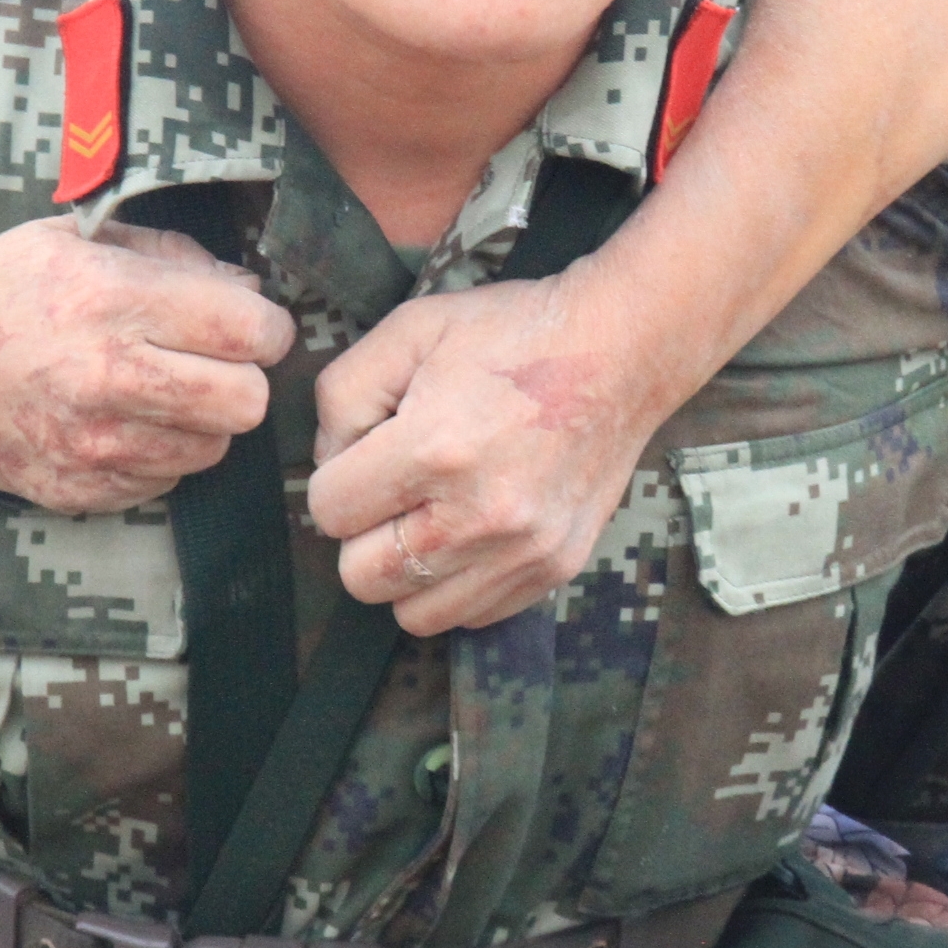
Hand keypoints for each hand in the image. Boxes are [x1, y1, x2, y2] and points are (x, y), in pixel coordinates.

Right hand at [0, 218, 294, 515]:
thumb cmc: (0, 291)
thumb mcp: (78, 238)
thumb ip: (174, 255)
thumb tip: (249, 291)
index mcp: (113, 301)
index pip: (251, 330)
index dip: (264, 325)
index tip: (245, 321)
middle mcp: (107, 378)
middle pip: (247, 401)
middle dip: (244, 377)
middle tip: (214, 360)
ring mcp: (94, 445)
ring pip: (214, 447)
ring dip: (203, 419)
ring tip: (159, 387)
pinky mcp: (83, 490)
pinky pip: (168, 479)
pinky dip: (161, 452)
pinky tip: (123, 420)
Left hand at [307, 265, 696, 634]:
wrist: (620, 351)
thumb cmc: (510, 334)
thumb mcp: (407, 331)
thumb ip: (341, 397)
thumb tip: (328, 465)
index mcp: (434, 450)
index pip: (328, 510)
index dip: (335, 478)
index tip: (368, 453)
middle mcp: (479, 516)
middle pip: (361, 576)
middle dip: (363, 532)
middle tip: (395, 489)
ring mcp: (522, 552)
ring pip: (412, 613)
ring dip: (407, 570)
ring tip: (431, 515)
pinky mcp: (554, 569)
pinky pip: (471, 617)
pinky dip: (456, 585)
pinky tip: (469, 532)